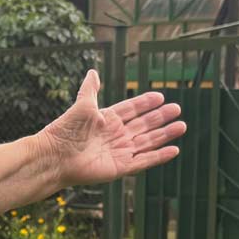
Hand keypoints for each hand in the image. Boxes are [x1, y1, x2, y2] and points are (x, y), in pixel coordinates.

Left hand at [38, 70, 184, 187]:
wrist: (56, 157)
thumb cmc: (66, 130)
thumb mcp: (82, 105)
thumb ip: (90, 89)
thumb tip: (93, 71)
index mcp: (108, 120)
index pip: (131, 109)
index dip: (146, 103)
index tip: (160, 96)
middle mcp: (116, 136)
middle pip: (143, 125)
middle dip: (160, 118)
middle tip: (178, 109)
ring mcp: (119, 152)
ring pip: (148, 142)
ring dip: (164, 135)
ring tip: (182, 126)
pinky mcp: (121, 167)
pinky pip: (144, 161)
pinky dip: (159, 156)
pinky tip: (174, 149)